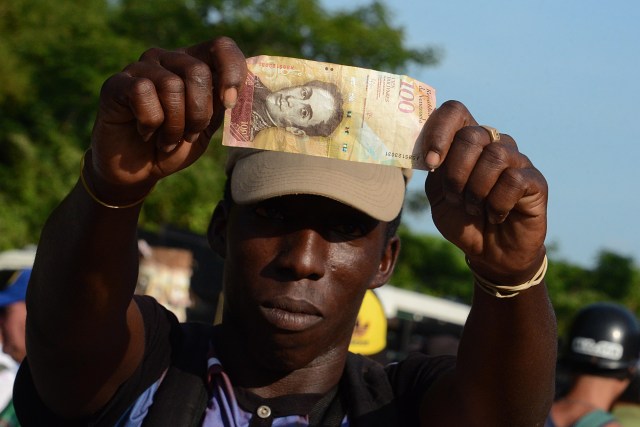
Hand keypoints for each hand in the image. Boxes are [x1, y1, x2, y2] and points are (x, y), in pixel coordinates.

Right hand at [86, 37, 247, 203]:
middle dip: (199, 114)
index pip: (221, 47)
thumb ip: (224, 105)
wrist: (139, 170)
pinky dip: (150, 123)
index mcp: (195, 64)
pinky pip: (143, 93)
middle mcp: (169, 59)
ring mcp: (141, 68)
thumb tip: (248, 88)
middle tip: (188, 135)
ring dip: (175, 126)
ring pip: (172, 86)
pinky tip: (144, 132)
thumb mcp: (208, 127)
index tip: (230, 104)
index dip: (232, 72)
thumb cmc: (176, 145)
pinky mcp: (117, 83)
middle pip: (198, 71)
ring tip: (167, 139)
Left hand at [423, 101, 546, 282]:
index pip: (455, 111)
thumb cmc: (463, 219)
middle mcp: (492, 143)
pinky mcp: (535, 180)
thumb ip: (435, 170)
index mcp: (465, 142)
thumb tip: (432, 153)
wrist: (490, 253)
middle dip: (455, 173)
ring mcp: (516, 159)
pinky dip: (497, 204)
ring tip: (476, 209)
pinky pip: (513, 180)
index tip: (431, 163)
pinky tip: (496, 215)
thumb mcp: (438, 195)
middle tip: (455, 197)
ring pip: (494, 156)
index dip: (440, 131)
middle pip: (471, 135)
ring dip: (476, 190)